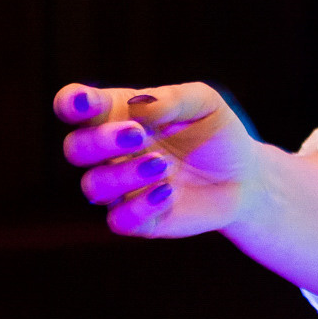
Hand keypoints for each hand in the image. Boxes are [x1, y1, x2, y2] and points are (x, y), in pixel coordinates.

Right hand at [55, 82, 259, 237]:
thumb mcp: (204, 103)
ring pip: (94, 185)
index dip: (72, 102)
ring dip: (123, 174)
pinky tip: (167, 193)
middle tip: (136, 134)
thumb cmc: (216, 132)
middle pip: (76, 148)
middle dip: (100, 141)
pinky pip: (120, 219)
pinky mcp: (138, 219)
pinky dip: (139, 207)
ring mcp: (121, 188)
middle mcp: (111, 152)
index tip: (84, 100)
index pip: (76, 106)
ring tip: (162, 165)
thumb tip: (138, 106)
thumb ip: (172, 98)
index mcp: (117, 115)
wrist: (245, 176)